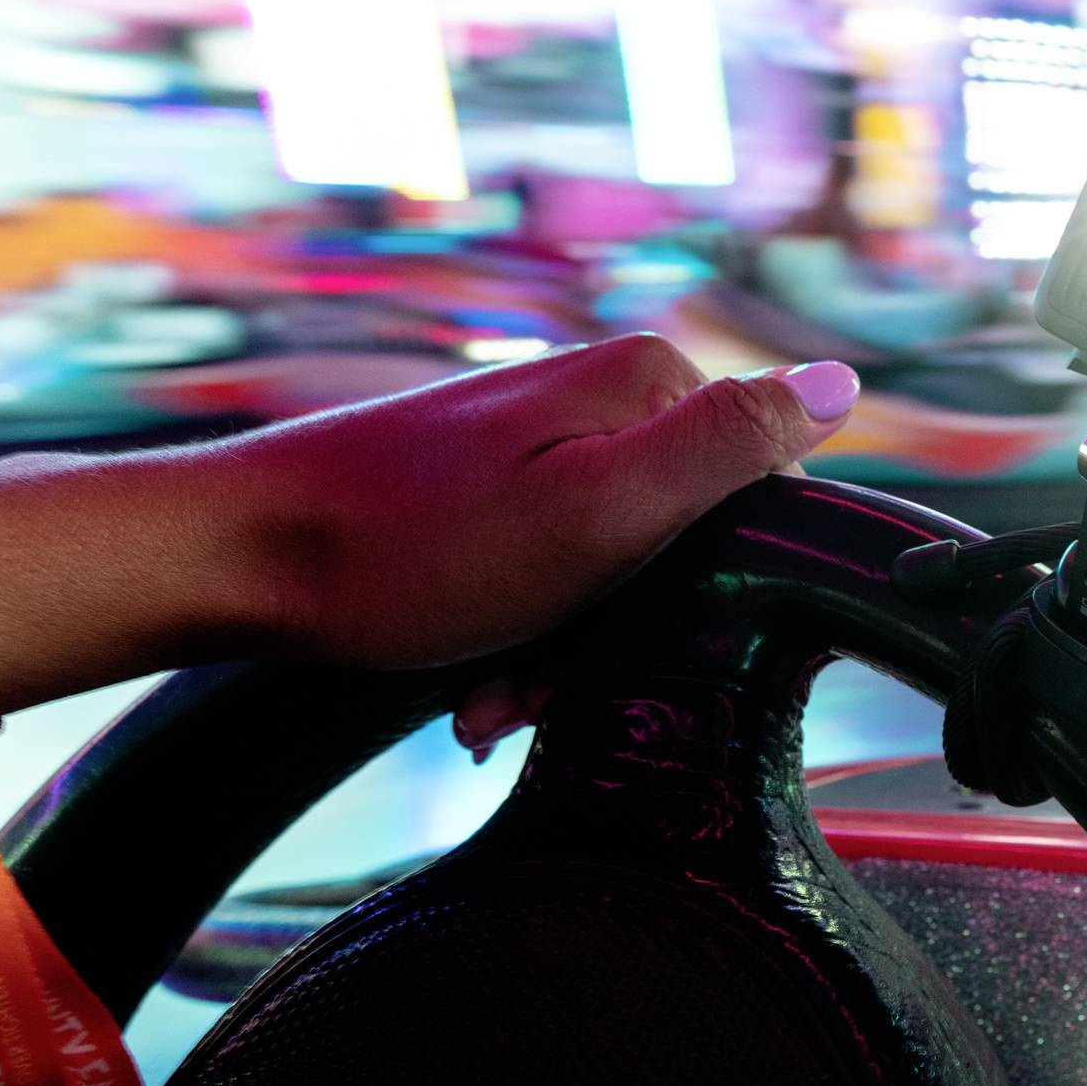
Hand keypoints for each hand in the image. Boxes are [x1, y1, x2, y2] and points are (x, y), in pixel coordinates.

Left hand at [218, 337, 859, 668]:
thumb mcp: (600, 511)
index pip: (760, 493)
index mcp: (645, 386)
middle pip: (682, 536)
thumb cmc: (416, 550)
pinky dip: (519, 637)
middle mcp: (599, 397)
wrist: (241, 559)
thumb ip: (727, 447)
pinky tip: (470, 682)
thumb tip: (844, 387)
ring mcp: (540, 439)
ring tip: (487, 699)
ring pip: (612, 570)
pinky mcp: (490, 484)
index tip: (633, 640)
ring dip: (563, 652)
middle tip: (538, 686)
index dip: (714, 588)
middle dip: (624, 633)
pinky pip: (547, 574)